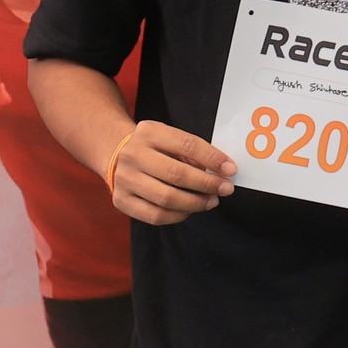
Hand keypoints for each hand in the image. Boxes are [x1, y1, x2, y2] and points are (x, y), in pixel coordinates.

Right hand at [109, 121, 234, 224]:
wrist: (117, 156)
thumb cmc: (155, 149)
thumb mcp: (170, 139)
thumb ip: (192, 153)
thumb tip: (222, 172)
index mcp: (149, 132)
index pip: (187, 144)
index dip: (212, 158)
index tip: (231, 169)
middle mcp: (133, 155)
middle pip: (177, 174)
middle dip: (207, 184)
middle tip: (226, 189)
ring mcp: (124, 179)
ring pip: (167, 198)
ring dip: (196, 203)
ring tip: (211, 201)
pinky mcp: (122, 201)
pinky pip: (156, 215)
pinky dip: (179, 215)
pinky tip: (190, 210)